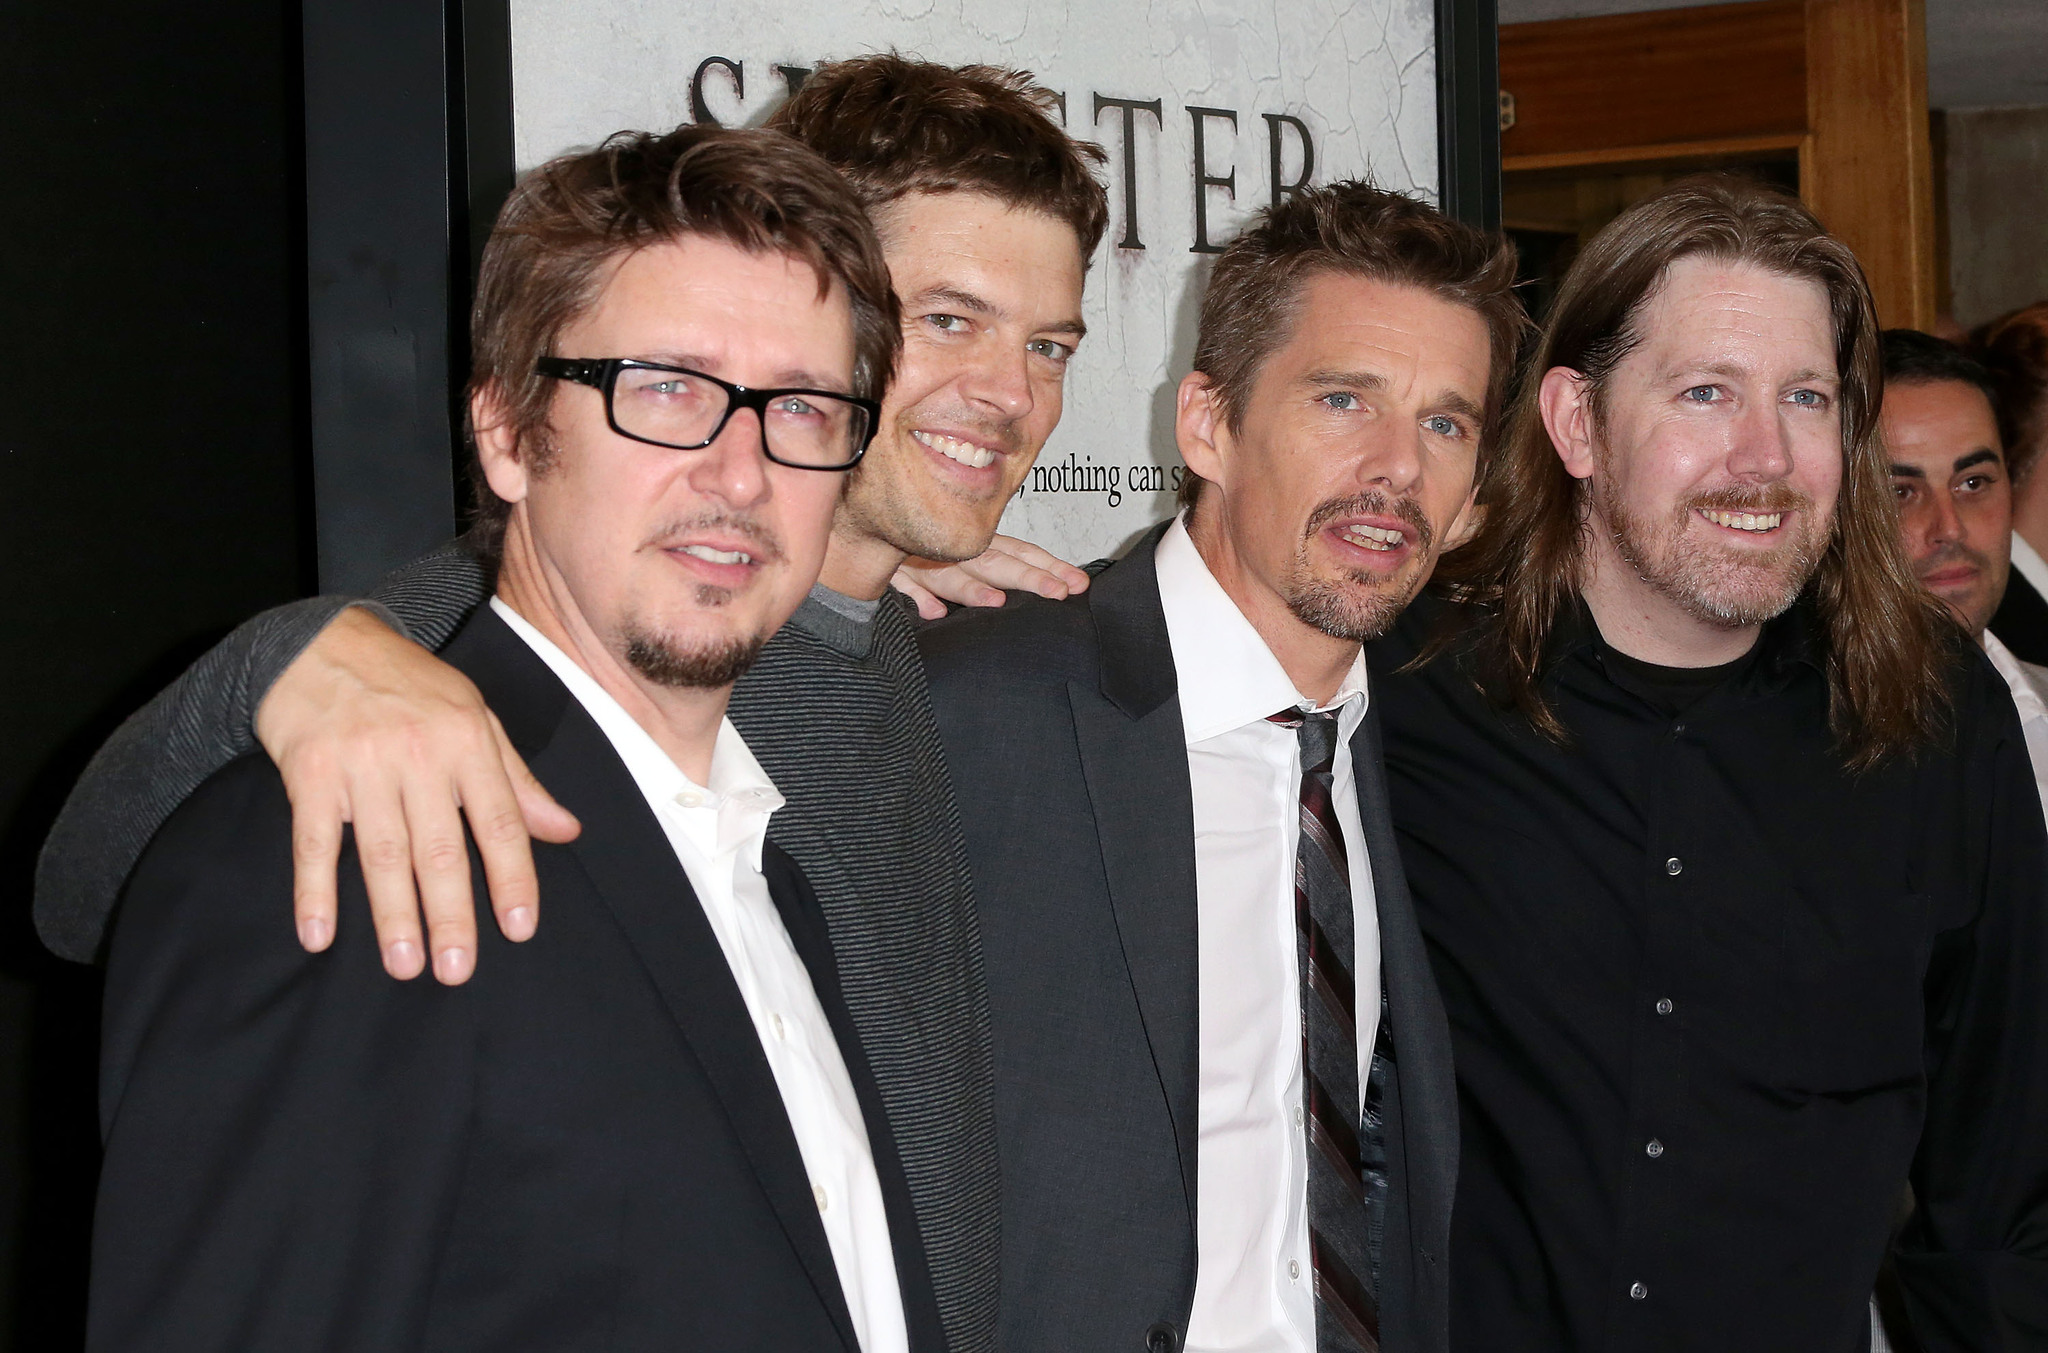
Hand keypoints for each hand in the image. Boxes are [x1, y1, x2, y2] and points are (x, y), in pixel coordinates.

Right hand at [254, 606, 580, 983]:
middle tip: (458, 970)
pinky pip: (313, 841)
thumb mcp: (475, 718)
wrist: (322, 641)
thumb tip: (566, 831)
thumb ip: (517, 782)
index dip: (513, 876)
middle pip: (441, 848)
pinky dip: (313, 891)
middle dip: (452, 912)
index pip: (500, 822)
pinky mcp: (310, 772)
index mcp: (469, 743)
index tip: (520, 927)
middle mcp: (420, 755)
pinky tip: (319, 935)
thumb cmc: (411, 687)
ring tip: (405, 965)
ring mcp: (363, 764)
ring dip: (393, 914)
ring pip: (383, 852)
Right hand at [890, 534, 1091, 618]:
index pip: (1020, 553)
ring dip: (973, 589)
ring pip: (952, 574)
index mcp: (978, 545)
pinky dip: (919, 596)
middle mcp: (956, 551)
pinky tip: (934, 613)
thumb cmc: (922, 545)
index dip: (1049, 567)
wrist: (869, 529)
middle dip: (1028, 577)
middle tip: (1059, 592)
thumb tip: (1006, 596)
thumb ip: (984, 575)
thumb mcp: (958, 556)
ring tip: (998, 602)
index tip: (1078, 584)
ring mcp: (924, 561)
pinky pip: (905, 584)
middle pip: (997, 563)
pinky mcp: (894, 571)